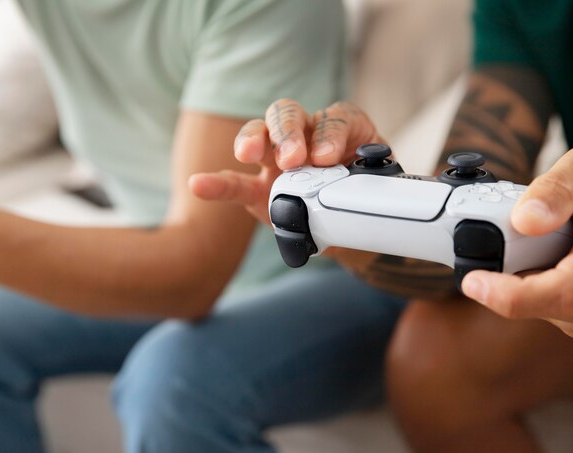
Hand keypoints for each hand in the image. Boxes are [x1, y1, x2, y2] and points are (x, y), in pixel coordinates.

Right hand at [189, 99, 381, 223]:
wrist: (354, 230)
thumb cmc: (364, 200)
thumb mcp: (374, 188)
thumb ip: (364, 183)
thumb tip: (352, 187)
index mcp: (340, 130)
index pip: (334, 117)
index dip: (330, 132)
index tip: (329, 158)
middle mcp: (305, 137)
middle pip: (289, 114)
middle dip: (288, 132)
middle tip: (294, 158)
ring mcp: (277, 161)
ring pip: (259, 132)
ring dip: (253, 139)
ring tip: (250, 154)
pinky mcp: (259, 190)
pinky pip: (235, 182)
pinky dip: (216, 184)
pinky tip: (199, 184)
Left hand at [462, 146, 572, 337]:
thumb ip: (558, 187)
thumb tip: (525, 220)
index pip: (564, 291)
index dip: (512, 296)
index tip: (473, 283)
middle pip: (540, 300)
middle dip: (506, 272)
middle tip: (493, 233)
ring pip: (537, 306)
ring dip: (519, 274)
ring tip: (534, 236)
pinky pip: (542, 306)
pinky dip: (528, 279)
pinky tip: (539, 253)